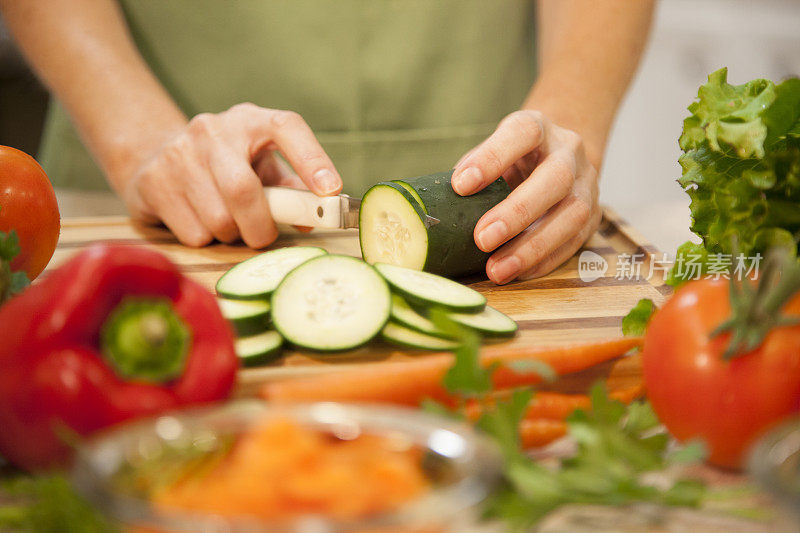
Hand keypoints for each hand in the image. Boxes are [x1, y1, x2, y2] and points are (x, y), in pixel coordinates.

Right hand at [123, 103, 341, 247]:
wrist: (155, 153)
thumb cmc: (227, 166)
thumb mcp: (262, 167)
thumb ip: (289, 190)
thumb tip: (311, 217)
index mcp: (250, 121)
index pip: (287, 128)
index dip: (312, 160)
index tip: (331, 191)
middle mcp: (213, 130)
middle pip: (243, 191)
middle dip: (260, 226)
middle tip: (263, 236)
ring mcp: (178, 153)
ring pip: (219, 220)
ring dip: (231, 235)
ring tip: (227, 221)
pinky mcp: (152, 181)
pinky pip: (194, 234)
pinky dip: (205, 239)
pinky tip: (199, 220)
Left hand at [452, 110, 600, 283]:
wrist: (556, 158)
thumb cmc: (511, 160)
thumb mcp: (491, 153)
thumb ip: (469, 174)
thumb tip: (434, 209)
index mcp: (538, 127)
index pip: (521, 134)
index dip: (492, 157)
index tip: (460, 185)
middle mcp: (568, 151)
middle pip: (554, 179)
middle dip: (517, 212)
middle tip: (481, 239)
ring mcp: (587, 184)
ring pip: (571, 214)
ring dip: (532, 247)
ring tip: (497, 270)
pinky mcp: (593, 216)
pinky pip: (574, 241)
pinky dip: (544, 261)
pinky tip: (518, 274)